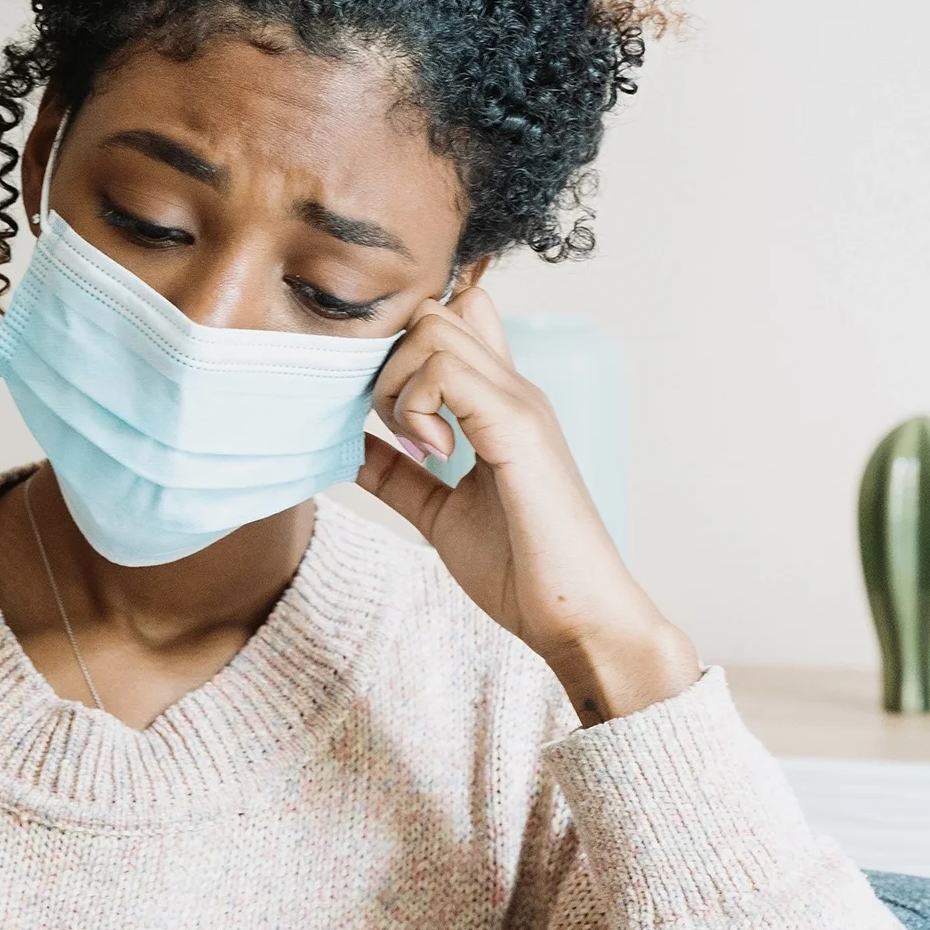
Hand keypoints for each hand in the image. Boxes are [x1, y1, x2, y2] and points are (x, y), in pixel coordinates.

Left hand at [355, 287, 698, 723]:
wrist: (577, 617)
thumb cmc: (523, 572)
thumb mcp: (440, 514)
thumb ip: (400, 477)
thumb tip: (351, 449)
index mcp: (500, 406)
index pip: (456, 319)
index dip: (405, 348)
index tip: (388, 414)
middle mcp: (513, 390)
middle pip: (433, 312)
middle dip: (389, 363)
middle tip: (397, 433)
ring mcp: (518, 402)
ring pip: (432, 328)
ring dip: (400, 384)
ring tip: (417, 447)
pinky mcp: (516, 426)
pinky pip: (444, 368)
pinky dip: (416, 404)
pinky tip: (432, 454)